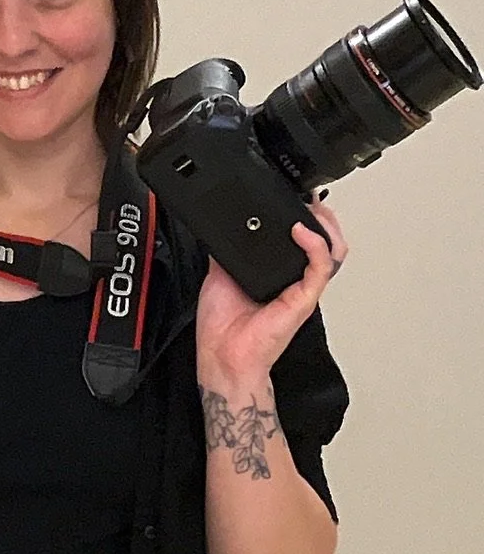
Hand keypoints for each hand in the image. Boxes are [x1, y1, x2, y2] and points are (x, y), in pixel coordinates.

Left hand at [196, 197, 348, 384]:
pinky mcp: (303, 299)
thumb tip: (222, 227)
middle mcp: (295, 280)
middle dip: (323, 217)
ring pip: (333, 252)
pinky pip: (319, 267)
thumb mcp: (219, 274)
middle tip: (310, 199)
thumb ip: (227, 251)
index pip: (303, 241)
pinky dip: (315, 245)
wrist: (222, 354)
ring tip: (313, 210)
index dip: (305, 218)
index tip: (295, 198)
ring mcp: (302, 289)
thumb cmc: (223, 326)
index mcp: (279, 273)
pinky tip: (300, 231)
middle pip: (326, 243)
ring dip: (327, 227)